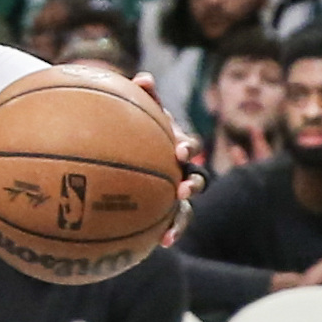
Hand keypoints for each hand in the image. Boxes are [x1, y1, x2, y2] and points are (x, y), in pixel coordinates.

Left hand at [129, 71, 206, 246]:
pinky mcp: (167, 210)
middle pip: (197, 176)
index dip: (188, 148)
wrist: (124, 150)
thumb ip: (141, 98)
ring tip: (171, 228)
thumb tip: (143, 78)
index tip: (179, 153)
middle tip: (182, 188)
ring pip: (187, 205)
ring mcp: (175, 190)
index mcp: (176, 144)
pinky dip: (171, 231)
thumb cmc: (133, 128)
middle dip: (193, 183)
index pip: (189, 144)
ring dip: (182, 216)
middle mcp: (181, 168)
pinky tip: (162, 242)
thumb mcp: (136, 113)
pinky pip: (171, 222)